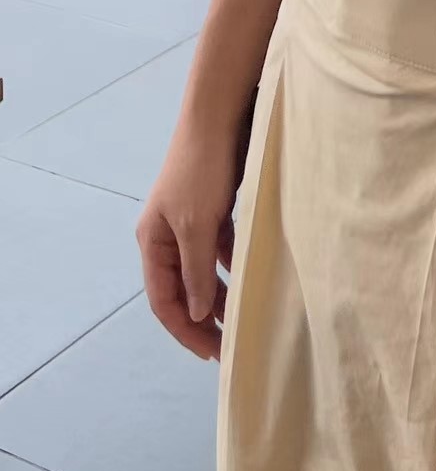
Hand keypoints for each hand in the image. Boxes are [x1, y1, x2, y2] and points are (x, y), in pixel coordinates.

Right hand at [137, 118, 240, 361]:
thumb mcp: (197, 225)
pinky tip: (248, 278)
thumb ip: (196, 270)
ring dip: (218, 295)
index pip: (163, 301)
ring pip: (202, 271)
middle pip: (182, 290)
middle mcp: (167, 236)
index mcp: (153, 242)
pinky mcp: (212, 210)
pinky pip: (220, 250)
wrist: (218, 117)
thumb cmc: (202, 170)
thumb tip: (193, 314)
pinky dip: (231, 267)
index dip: (185, 330)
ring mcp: (190, 222)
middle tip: (230, 345)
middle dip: (202, 319)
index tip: (213, 353)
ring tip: (241, 319)